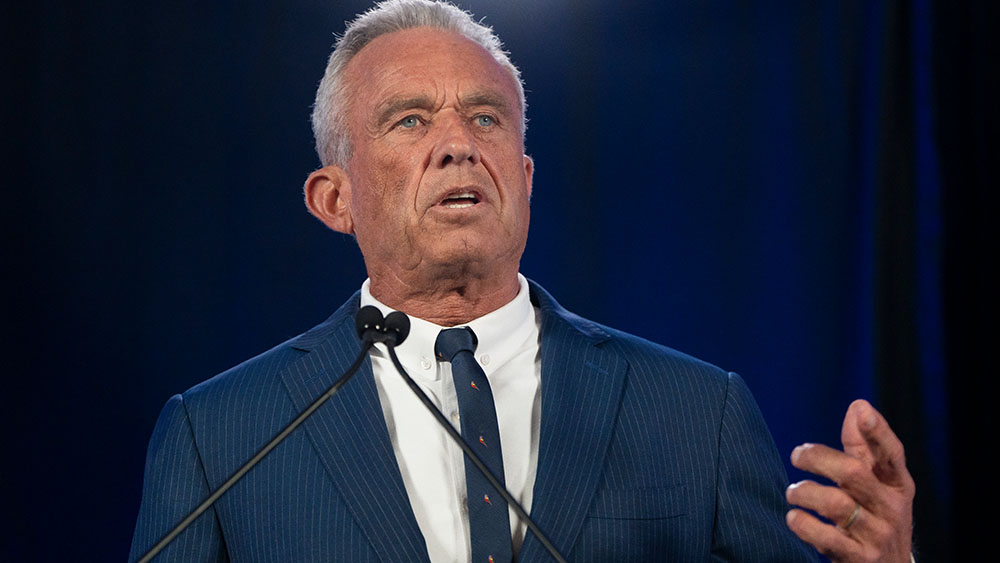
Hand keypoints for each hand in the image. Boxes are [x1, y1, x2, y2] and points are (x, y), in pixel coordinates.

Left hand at [785, 399, 914, 561]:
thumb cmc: (876, 517)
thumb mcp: (878, 485)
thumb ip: (864, 449)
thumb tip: (858, 405)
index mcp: (898, 485)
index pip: (891, 454)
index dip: (878, 431)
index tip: (861, 410)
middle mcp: (892, 508)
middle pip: (853, 473)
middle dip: (818, 458)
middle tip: (797, 455)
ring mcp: (877, 535)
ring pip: (835, 503)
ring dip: (804, 492)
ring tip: (793, 493)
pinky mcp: (860, 559)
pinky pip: (826, 537)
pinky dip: (803, 524)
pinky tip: (794, 517)